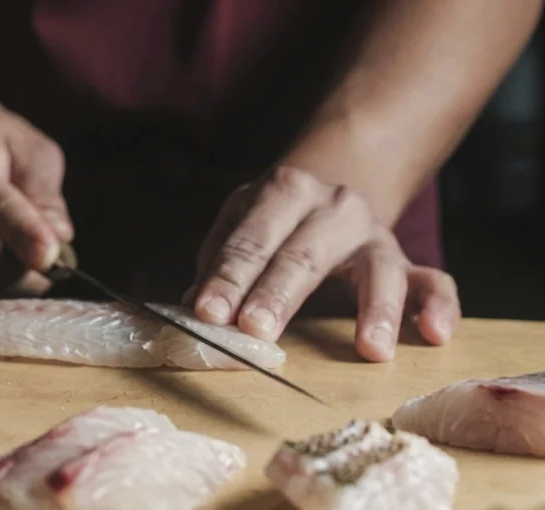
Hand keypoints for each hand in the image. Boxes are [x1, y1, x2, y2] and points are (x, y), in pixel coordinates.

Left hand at [185, 166, 460, 361]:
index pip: (251, 240)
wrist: (334, 183)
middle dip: (278, 294)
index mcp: (284, 193)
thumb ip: (220, 262)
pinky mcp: (404, 260)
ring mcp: (374, 235)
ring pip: (380, 269)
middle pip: (304, 255)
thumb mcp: (242, 222)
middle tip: (255, 331)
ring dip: (377, 309)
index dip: (228, 278)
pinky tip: (435, 335)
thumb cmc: (276, 217)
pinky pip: (432, 281)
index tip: (207, 313)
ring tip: (371, 349)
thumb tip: (195, 310)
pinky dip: (439, 307)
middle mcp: (333, 208)